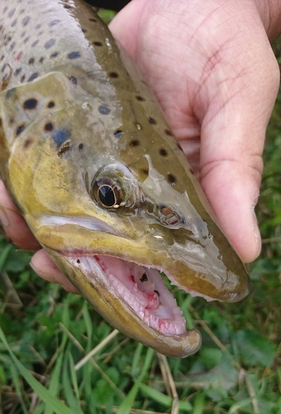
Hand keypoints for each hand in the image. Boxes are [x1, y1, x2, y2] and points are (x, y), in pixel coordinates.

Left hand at [1, 0, 279, 287]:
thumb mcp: (239, 103)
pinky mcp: (77, 126)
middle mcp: (138, 182)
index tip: (93, 282)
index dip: (122, 274)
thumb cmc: (225, 45)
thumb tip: (248, 248)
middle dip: (67, 254)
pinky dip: (19, 173)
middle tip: (44, 260)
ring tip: (12, 214)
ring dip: (33, 218)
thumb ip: (235, 169)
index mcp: (181, 192)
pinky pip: (43, 158)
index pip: (153, 250)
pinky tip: (4, 178)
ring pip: (63, 203)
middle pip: (100, 235)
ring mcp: (103, 155)